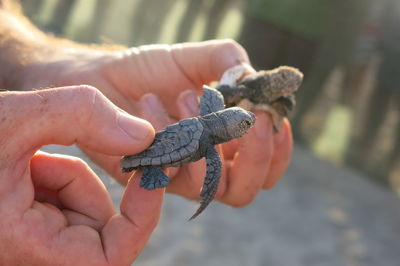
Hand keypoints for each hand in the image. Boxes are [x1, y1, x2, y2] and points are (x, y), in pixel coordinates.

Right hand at [0, 86, 161, 264]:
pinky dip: (56, 177)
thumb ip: (82, 116)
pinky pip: (64, 203)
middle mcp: (28, 255)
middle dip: (87, 185)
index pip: (111, 258)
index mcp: (21, 248)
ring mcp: (29, 242)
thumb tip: (144, 135)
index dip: (141, 218)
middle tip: (57, 153)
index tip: (151, 172)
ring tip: (27, 157)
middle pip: (101, 230)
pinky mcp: (27, 226)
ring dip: (69, 176)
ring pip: (83, 212)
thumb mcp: (14, 118)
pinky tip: (24, 163)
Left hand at [27, 39, 291, 206]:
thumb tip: (248, 80)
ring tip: (184, 97)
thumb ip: (227, 62)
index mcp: (227, 141)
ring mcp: (177, 173)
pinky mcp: (148, 175)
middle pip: (245, 189)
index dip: (277, 151)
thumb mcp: (195, 58)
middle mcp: (206, 164)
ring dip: (204, 139)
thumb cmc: (151, 70)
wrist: (101, 77)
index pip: (266, 165)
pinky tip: (148, 102)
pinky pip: (165, 169)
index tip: (271, 119)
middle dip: (253, 157)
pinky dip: (162, 133)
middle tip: (247, 118)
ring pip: (208, 186)